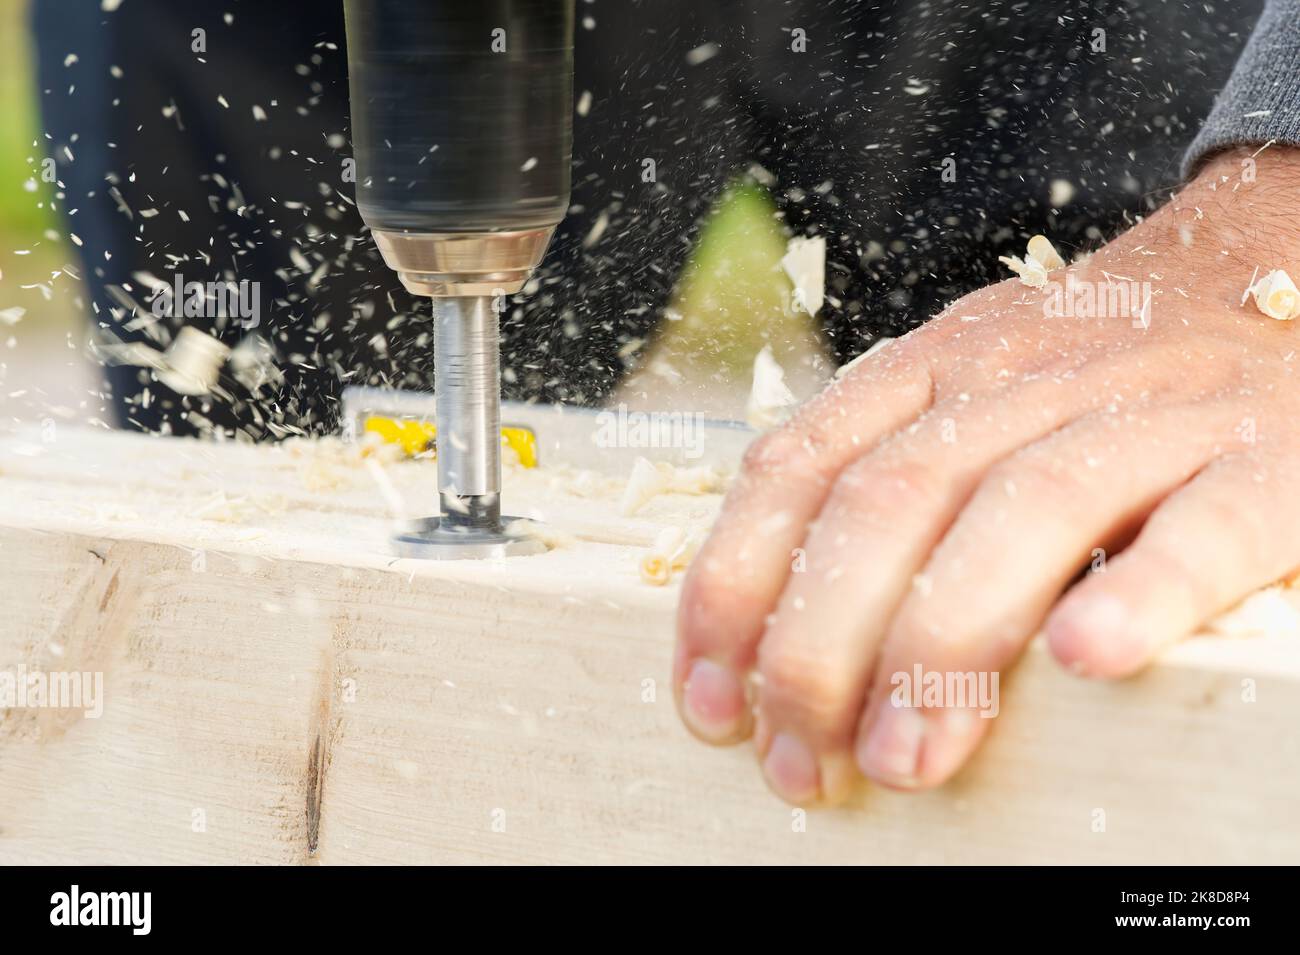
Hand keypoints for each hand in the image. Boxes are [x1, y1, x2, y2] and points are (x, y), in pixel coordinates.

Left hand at [674, 146, 1299, 803]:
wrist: (1275, 280)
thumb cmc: (1096, 381)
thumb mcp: (968, 396)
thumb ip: (880, 478)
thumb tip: (769, 634)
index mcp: (931, 367)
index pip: (797, 468)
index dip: (734, 589)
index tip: (706, 702)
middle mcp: (1021, 377)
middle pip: (890, 502)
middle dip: (821, 647)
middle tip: (801, 764)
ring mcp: (1148, 411)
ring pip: (1023, 511)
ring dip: (944, 646)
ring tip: (903, 759)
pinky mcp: (1266, 457)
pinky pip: (1202, 522)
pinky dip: (1143, 591)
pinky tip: (1087, 660)